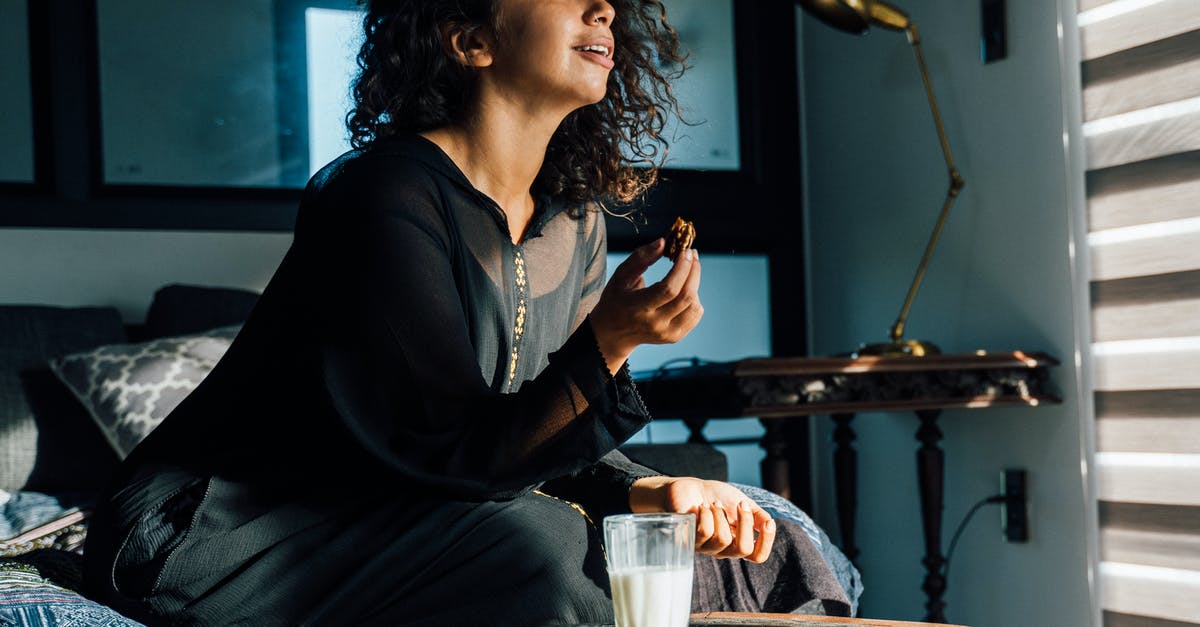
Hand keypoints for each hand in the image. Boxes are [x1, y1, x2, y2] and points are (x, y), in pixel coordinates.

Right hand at [589, 238, 702, 373]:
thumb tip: (663, 242)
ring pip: (694, 306)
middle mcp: (653, 323)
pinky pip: (695, 315)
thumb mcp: (620, 276)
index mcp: (637, 308)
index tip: (686, 251)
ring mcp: (665, 333)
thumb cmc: (616, 299)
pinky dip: (695, 299)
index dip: (682, 268)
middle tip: (692, 254)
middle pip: (685, 297)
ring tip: (687, 272)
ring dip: (695, 284)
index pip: (668, 289)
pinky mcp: (674, 337)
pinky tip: (685, 289)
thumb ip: (640, 257)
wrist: (612, 334)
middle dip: (694, 271)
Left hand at [628, 476, 774, 562]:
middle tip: (740, 503)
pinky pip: (704, 532)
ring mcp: (706, 547)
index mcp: (738, 541)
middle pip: (743, 549)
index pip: (757, 556)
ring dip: (720, 514)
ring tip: (713, 504)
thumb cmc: (716, 496)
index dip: (766, 542)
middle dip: (745, 522)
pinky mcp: (689, 540)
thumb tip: (769, 524)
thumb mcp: (741, 501)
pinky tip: (701, 507)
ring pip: (722, 538)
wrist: (690, 488)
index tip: (768, 523)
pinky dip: (706, 514)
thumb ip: (756, 514)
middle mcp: (723, 549)